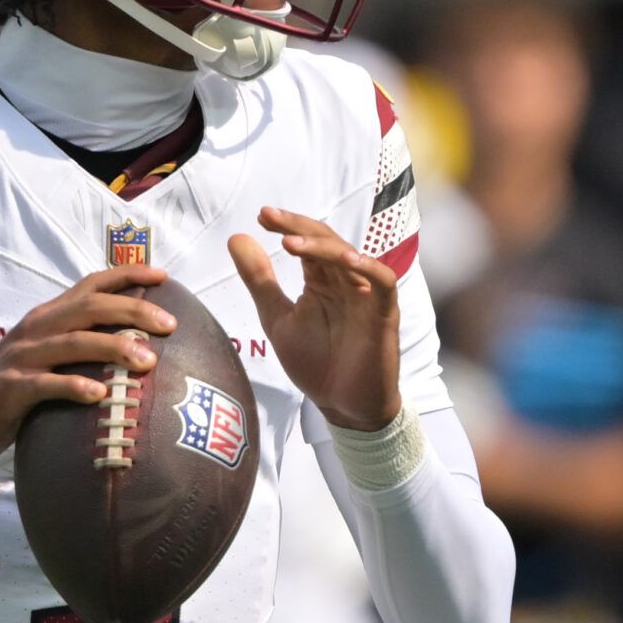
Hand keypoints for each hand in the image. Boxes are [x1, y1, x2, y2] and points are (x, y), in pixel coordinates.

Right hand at [0, 264, 175, 465]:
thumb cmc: (13, 389)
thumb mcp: (46, 358)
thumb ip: (79, 347)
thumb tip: (134, 348)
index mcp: (48, 317)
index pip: (90, 285)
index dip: (126, 276)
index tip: (163, 275)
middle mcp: (37, 329)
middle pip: (90, 308)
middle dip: (132, 311)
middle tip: (169, 324)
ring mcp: (22, 357)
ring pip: (73, 342)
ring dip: (113, 348)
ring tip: (147, 361)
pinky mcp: (11, 389)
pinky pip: (46, 385)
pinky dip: (74, 386)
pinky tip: (100, 395)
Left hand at [228, 206, 400, 430]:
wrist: (342, 406)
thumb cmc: (315, 362)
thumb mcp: (277, 318)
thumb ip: (260, 281)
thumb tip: (236, 237)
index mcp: (321, 280)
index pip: (307, 243)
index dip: (286, 226)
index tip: (261, 216)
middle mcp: (345, 280)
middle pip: (327, 242)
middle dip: (298, 228)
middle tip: (270, 217)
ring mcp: (367, 295)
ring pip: (351, 257)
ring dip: (323, 247)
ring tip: (291, 243)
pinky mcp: (385, 313)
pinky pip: (384, 282)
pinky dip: (368, 267)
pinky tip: (347, 260)